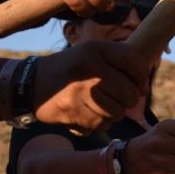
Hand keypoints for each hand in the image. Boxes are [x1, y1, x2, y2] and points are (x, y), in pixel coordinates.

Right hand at [32, 41, 151, 130]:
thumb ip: (121, 64)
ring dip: (114, 112)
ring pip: (118, 112)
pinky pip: (102, 124)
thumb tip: (145, 89)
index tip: (137, 84)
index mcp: (97, 49)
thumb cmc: (71, 70)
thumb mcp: (93, 54)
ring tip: (102, 104)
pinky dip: (100, 122)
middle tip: (118, 98)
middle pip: (130, 93)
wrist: (29, 84)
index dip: (142, 77)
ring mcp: (80, 91)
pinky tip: (89, 112)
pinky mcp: (73, 111)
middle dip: (128, 99)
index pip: (136, 63)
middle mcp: (89, 68)